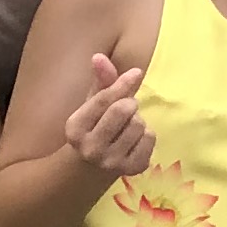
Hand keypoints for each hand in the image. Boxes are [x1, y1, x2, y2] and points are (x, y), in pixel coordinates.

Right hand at [61, 53, 153, 178]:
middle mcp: (90, 149)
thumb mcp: (92, 105)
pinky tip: (134, 141)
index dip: (122, 83)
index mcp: (75, 129)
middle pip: (124, 110)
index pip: (104, 100)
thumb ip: (100, 81)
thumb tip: (99, 56)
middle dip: (129, 104)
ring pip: (140, 124)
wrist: (92, 169)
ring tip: (126, 127)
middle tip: (124, 109)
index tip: (136, 73)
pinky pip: (151, 139)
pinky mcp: (132, 170)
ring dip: (137, 120)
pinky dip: (147, 135)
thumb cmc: (94, 128)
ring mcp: (111, 163)